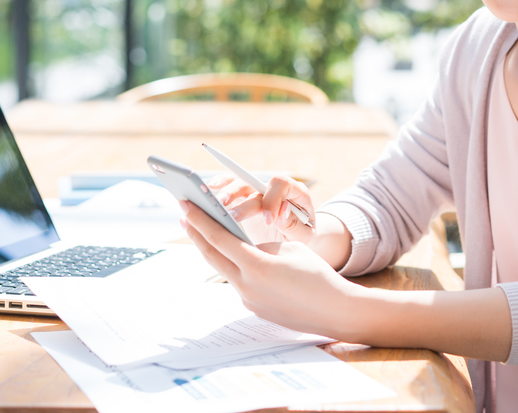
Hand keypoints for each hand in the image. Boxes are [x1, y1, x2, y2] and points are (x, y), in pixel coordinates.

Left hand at [180, 199, 364, 338]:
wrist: (333, 309)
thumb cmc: (316, 274)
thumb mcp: (288, 249)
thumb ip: (260, 246)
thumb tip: (243, 248)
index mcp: (256, 265)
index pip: (219, 238)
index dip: (200, 220)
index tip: (185, 207)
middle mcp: (246, 285)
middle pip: (213, 255)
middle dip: (197, 234)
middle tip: (184, 217)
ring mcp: (248, 299)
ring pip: (224, 269)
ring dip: (214, 251)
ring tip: (205, 234)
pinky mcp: (254, 308)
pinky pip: (238, 282)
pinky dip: (233, 266)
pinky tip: (234, 257)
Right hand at [209, 174, 315, 244]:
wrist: (296, 240)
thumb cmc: (302, 237)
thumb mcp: (304, 236)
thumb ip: (295, 225)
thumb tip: (282, 211)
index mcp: (294, 192)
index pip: (281, 185)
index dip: (273, 200)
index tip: (268, 221)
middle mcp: (274, 188)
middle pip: (256, 184)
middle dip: (243, 201)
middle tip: (233, 218)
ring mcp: (258, 192)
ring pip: (240, 184)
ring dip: (228, 193)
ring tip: (217, 205)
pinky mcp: (244, 198)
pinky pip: (230, 186)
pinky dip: (220, 186)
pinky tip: (209, 191)